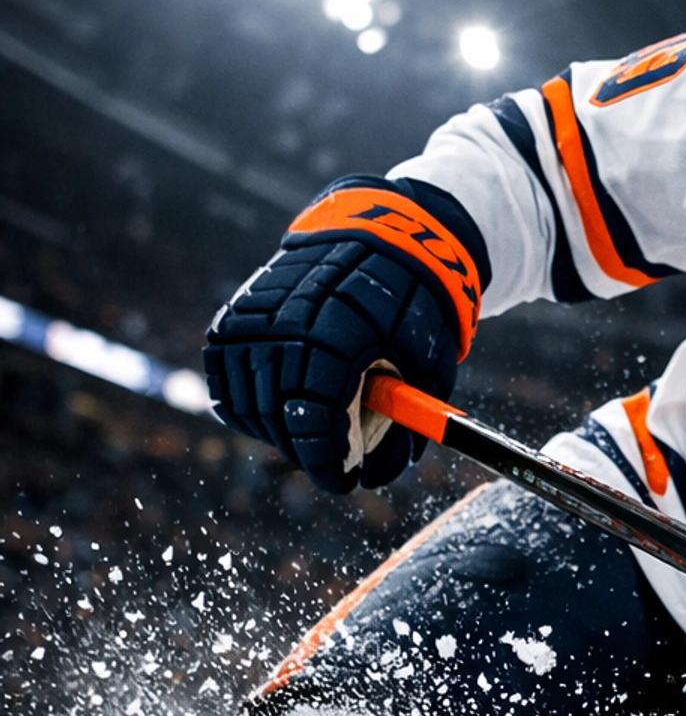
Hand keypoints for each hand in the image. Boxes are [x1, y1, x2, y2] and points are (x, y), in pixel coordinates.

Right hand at [203, 177, 486, 492]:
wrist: (379, 235)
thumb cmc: (413, 306)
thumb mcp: (427, 364)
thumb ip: (405, 421)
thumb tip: (377, 474)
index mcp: (334, 337)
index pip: (314, 422)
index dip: (327, 462)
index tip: (344, 480)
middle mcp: (283, 327)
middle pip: (279, 419)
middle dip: (307, 452)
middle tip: (333, 461)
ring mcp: (252, 320)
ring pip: (248, 405)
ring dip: (277, 432)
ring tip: (311, 433)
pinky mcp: (235, 317)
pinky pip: (227, 380)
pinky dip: (249, 406)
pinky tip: (279, 412)